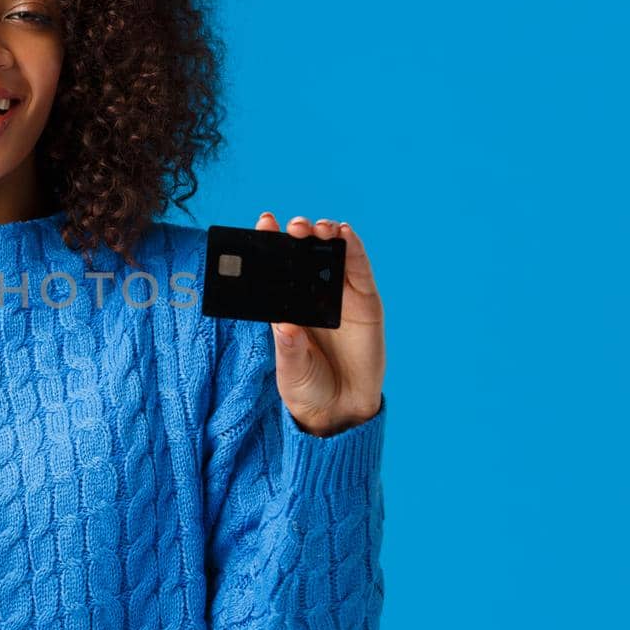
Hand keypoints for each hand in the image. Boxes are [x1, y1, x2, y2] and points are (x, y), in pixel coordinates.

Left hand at [255, 212, 385, 436]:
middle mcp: (312, 294)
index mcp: (287, 304)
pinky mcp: (365, 302)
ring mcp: (340, 295)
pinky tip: (345, 234)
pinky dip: (354, 250)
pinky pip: (359, 270)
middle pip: (304, 254)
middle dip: (298, 235)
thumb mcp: (291, 368)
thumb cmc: (307, 385)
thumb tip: (283, 326)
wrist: (340, 408)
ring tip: (317, 228)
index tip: (264, 222)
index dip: (271, 243)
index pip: (277, 267)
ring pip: (332, 255)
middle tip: (293, 227)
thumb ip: (288, 348)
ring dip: (325, 235)